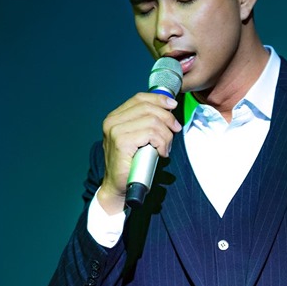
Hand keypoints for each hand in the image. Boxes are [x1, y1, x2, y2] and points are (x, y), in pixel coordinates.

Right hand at [97, 91, 181, 213]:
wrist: (118, 186)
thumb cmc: (131, 164)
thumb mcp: (138, 139)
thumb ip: (146, 124)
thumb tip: (168, 110)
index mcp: (115, 117)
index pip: (139, 98)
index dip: (159, 99)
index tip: (173, 106)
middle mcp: (112, 121)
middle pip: (148, 108)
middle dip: (167, 118)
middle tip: (175, 131)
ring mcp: (115, 131)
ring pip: (152, 121)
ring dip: (166, 135)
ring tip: (165, 148)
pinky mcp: (121, 142)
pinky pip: (150, 134)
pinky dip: (161, 143)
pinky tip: (161, 153)